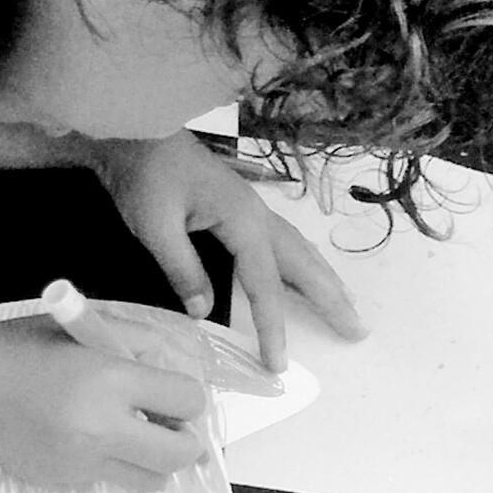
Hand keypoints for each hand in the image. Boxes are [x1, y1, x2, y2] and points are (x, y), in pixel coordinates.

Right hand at [0, 316, 207, 491]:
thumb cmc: (16, 346)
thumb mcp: (80, 326)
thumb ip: (136, 342)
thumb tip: (173, 370)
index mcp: (108, 379)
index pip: (187, 401)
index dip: (187, 396)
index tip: (170, 390)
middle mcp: (101, 428)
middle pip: (180, 455)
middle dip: (184, 439)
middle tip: (165, 422)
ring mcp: (83, 463)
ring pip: (153, 481)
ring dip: (154, 460)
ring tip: (130, 434)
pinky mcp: (65, 482)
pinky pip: (112, 480)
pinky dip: (113, 463)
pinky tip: (84, 437)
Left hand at [94, 133, 365, 372]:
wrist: (134, 129)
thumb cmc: (143, 175)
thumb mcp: (155, 226)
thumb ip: (182, 269)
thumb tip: (205, 312)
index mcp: (241, 219)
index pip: (265, 283)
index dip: (273, 326)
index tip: (278, 363)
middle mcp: (257, 213)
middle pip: (303, 262)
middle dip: (332, 298)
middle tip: (359, 330)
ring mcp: (251, 207)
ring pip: (298, 249)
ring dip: (323, 279)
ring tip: (346, 305)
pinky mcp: (239, 205)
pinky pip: (283, 240)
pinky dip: (302, 261)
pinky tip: (303, 270)